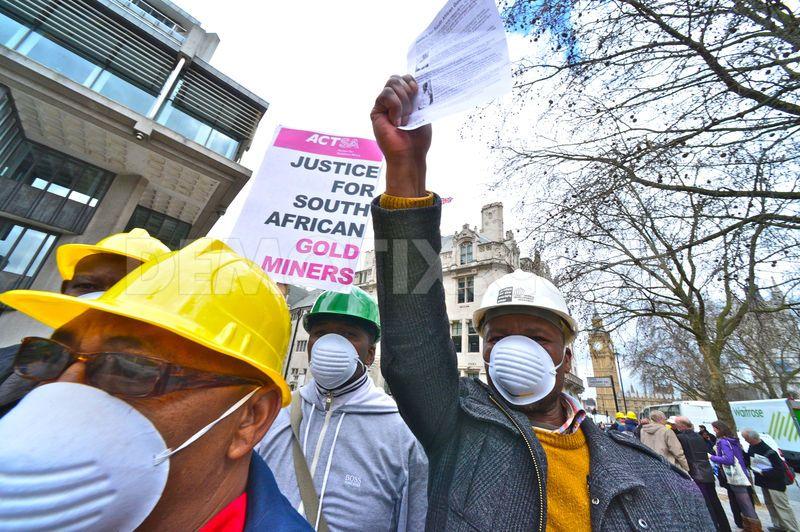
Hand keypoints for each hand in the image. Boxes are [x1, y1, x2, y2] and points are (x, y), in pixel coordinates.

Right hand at [370, 75, 431, 197]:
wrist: (410, 154)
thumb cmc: (418, 138)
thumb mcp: (422, 112)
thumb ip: (418, 97)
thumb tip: (418, 81)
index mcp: (404, 100)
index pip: (404, 78)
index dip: (411, 81)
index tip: (417, 91)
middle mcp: (392, 102)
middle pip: (395, 78)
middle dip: (407, 89)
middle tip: (412, 108)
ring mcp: (383, 106)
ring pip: (391, 84)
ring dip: (403, 101)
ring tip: (405, 118)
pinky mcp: (376, 112)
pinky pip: (386, 95)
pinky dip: (395, 107)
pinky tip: (396, 122)